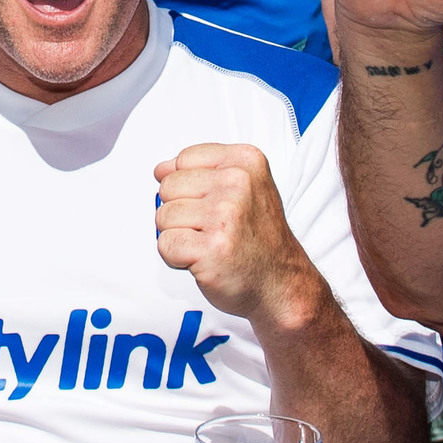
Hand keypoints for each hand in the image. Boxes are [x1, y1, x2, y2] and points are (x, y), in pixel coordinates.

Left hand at [155, 143, 327, 332]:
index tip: (211, 204)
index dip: (188, 187)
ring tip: (208, 244)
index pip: (184, 159)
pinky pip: (165, 244)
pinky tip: (202, 259)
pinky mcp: (212, 248)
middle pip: (169, 187)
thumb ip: (202, 172)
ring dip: (178, 236)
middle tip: (210, 229)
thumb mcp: (244, 189)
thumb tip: (162, 169)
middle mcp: (238, 184)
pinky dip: (176, 257)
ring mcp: (225, 216)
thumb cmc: (258, 240)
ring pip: (163, 216)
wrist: (281, 283)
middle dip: (180, 212)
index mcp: (245, 162)